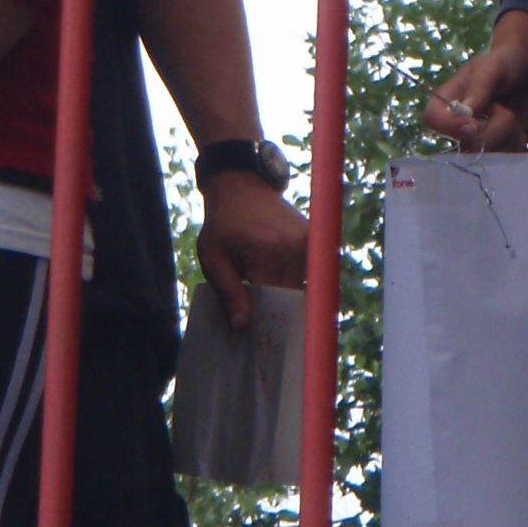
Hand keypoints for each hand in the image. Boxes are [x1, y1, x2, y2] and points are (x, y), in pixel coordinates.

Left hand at [197, 173, 309, 331]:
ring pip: (306, 291)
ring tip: (271, 306)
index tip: (260, 339)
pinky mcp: (315, 243)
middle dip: (279, 314)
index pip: (276, 302)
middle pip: (294, 300)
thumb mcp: (212, 255)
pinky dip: (297, 287)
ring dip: (290, 301)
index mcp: (267, 252)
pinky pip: (311, 277)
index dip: (267, 321)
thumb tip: (243, 327)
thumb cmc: (222, 223)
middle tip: (264, 329)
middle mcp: (295, 248)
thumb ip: (228, 291)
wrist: (240, 187)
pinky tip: (281, 288)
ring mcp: (309, 244)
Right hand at [423, 10, 527, 151]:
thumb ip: (478, 89)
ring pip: (489, 153)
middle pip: (466, 143)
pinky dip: (518, 142)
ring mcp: (478, 140)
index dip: (450, 126)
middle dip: (492, 129)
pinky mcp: (499, 149)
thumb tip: (466, 112)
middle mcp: (458, 125)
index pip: (433, 119)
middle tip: (503, 109)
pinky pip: (507, 157)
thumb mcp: (491, 68)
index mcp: (446, 101)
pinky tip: (518, 127)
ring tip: (511, 115)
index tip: (474, 123)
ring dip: (509, 135)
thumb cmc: (504, 65)